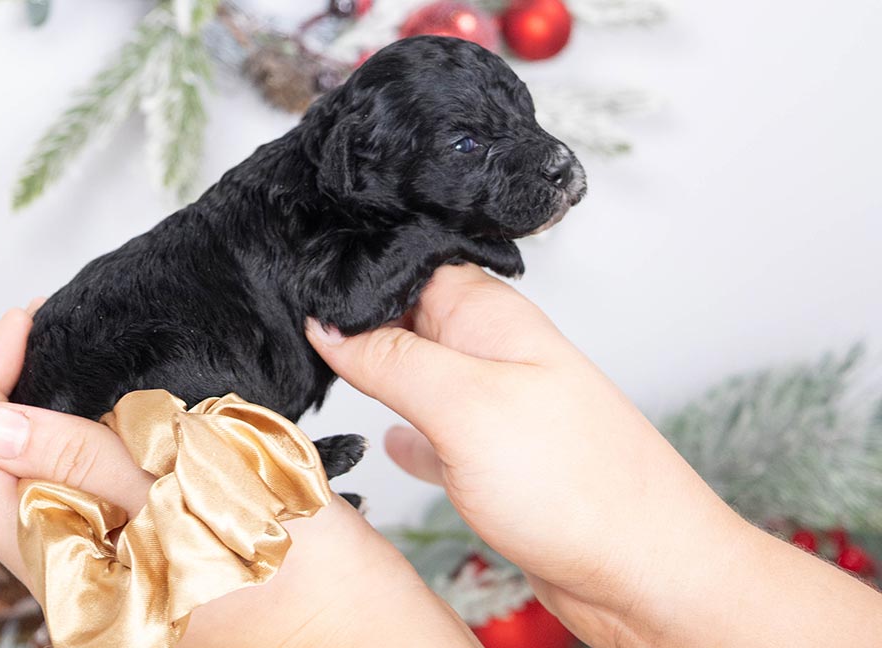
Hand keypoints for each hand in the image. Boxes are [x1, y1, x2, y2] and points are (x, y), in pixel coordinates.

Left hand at [0, 302, 479, 647]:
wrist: (362, 621)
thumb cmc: (295, 570)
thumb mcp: (189, 493)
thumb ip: (84, 459)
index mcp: (65, 563)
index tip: (32, 320)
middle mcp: (69, 566)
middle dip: (6, 385)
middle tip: (49, 325)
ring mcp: (102, 557)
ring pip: (34, 471)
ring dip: (46, 405)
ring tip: (86, 351)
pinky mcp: (138, 546)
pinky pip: (83, 482)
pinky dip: (88, 430)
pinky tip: (128, 400)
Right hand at [306, 264, 881, 646]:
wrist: (645, 574)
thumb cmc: (580, 486)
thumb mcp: (464, 405)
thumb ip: (391, 359)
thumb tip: (329, 325)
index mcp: (490, 319)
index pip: (408, 266)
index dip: (356, 274)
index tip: (301, 288)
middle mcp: (493, 357)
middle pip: (411, 319)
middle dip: (359, 326)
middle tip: (298, 336)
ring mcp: (496, 411)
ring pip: (421, 379)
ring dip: (379, 378)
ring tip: (325, 375)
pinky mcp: (496, 463)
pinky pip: (440, 435)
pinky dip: (410, 436)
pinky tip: (389, 444)